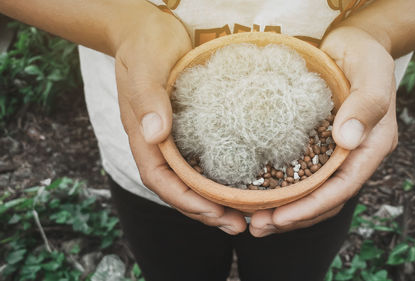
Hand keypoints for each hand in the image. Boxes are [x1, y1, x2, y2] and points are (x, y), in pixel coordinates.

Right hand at [113, 9, 246, 234]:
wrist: (149, 28)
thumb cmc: (144, 44)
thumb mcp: (145, 67)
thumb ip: (148, 100)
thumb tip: (155, 136)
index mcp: (143, 136)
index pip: (161, 180)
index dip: (186, 202)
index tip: (214, 214)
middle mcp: (158, 143)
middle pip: (179, 189)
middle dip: (206, 211)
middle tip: (239, 225)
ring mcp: (174, 137)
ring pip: (193, 179)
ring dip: (215, 201)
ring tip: (245, 215)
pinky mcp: (191, 127)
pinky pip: (204, 159)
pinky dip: (220, 177)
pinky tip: (243, 184)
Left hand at [249, 26, 397, 236]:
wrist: (355, 43)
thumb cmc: (365, 53)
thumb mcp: (371, 71)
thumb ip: (366, 104)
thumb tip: (347, 140)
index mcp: (373, 145)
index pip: (343, 187)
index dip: (312, 207)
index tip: (280, 217)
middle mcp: (355, 155)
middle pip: (327, 199)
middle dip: (294, 217)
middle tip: (257, 226)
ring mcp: (337, 152)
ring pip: (314, 192)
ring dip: (287, 210)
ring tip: (254, 220)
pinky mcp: (320, 144)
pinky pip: (303, 174)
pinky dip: (284, 189)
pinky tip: (260, 193)